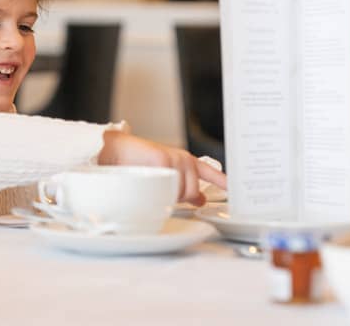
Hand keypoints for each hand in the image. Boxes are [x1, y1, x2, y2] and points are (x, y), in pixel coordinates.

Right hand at [98, 131, 226, 205]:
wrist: (114, 150)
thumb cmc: (135, 163)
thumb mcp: (164, 174)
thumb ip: (184, 185)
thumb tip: (199, 199)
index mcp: (183, 160)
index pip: (209, 171)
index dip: (222, 181)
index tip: (235, 188)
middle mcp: (181, 158)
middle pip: (191, 190)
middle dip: (178, 197)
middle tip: (160, 190)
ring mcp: (173, 159)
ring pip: (180, 191)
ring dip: (167, 195)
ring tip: (151, 185)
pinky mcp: (162, 160)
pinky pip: (168, 186)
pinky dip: (160, 191)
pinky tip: (150, 183)